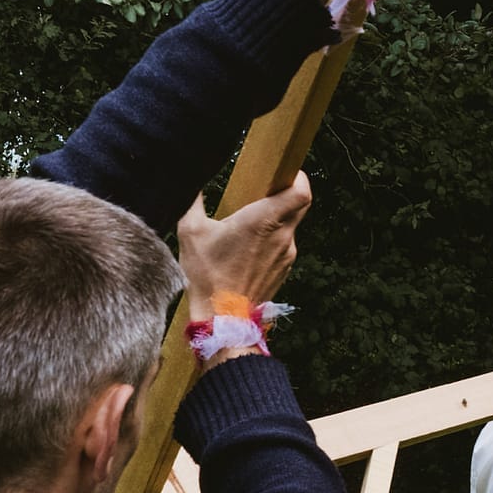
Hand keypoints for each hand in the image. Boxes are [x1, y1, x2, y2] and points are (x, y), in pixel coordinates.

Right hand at [177, 172, 312, 321]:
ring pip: (292, 226)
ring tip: (250, 223)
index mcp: (264, 220)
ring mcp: (287, 254)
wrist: (223, 317)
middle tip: (266, 192)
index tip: (283, 174)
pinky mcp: (285, 269)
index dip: (298, 177)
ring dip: (277, 220)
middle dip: (287, 193)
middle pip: (301, 204)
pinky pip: (285, 245)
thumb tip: (191, 182)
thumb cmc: (208, 275)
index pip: (302, 191)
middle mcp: (282, 235)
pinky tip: (250, 247)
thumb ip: (193, 202)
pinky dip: (274, 240)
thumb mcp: (190, 233)